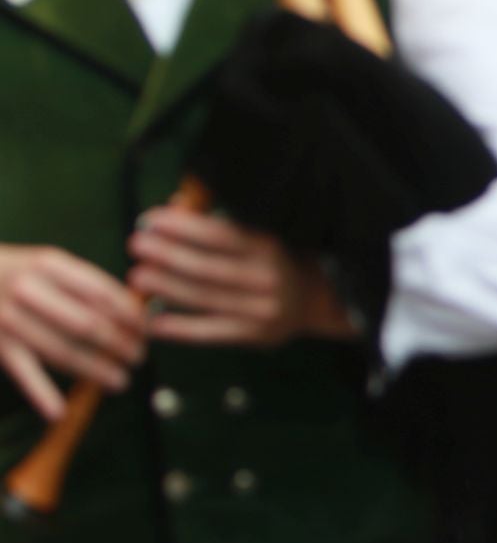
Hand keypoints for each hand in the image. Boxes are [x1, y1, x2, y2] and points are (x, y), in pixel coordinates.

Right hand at [0, 245, 144, 418]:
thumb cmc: (14, 272)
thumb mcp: (46, 264)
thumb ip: (83, 282)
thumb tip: (133, 309)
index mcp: (50, 265)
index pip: (102, 292)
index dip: (130, 314)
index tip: (146, 329)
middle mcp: (30, 290)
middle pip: (88, 324)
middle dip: (120, 344)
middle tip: (139, 357)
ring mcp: (10, 319)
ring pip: (63, 351)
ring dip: (96, 370)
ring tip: (121, 381)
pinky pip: (23, 372)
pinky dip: (40, 393)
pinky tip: (59, 412)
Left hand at [128, 207, 357, 348]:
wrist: (314, 301)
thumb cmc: (273, 261)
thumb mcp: (258, 238)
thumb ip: (220, 225)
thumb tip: (175, 206)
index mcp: (268, 247)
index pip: (220, 235)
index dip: (183, 227)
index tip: (151, 220)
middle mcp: (267, 278)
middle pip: (208, 267)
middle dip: (168, 255)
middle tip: (136, 245)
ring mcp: (261, 310)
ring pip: (206, 298)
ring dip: (167, 287)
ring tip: (137, 276)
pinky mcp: (254, 336)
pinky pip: (211, 333)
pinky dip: (180, 328)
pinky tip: (153, 321)